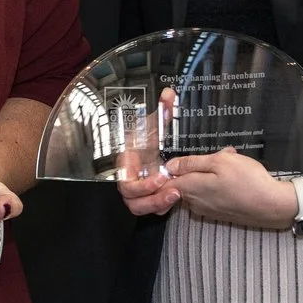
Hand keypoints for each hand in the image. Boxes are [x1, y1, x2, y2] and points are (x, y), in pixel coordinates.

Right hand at [115, 88, 178, 217]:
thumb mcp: (156, 122)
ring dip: (157, 204)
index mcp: (126, 163)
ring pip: (139, 206)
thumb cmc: (148, 135)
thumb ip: (162, 109)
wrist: (149, 144)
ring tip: (177, 196)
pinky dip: (161, 206)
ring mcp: (137, 189)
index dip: (141, 185)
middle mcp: (129, 178)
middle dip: (152, 199)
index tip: (161, 177)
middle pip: (131, 200)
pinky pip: (150, 207)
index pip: (125, 182)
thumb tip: (168, 94)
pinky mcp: (147, 195)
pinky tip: (176, 199)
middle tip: (174, 191)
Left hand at [161, 150, 302, 230]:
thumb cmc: (248, 180)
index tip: (173, 162)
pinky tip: (234, 176)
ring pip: (197, 188)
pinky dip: (216, 184)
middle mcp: (194, 203)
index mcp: (190, 188)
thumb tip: (170, 166)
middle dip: (193, 168)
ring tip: (230, 162)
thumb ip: (191, 163)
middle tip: (215, 156)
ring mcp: (206, 210)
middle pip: (181, 184)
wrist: (272, 206)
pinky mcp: (218, 213)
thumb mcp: (219, 161)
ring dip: (207, 175)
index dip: (163, 173)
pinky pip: (208, 195)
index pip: (163, 184)